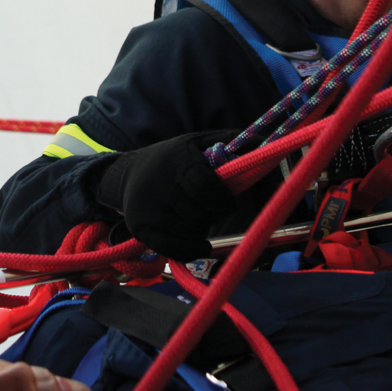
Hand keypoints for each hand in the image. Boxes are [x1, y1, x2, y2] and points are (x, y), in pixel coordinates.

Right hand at [92, 134, 239, 259]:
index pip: (205, 187)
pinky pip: (173, 249)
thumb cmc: (172, 158)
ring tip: (194, 216)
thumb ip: (228, 141)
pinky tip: (200, 244)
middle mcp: (159, 184)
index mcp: (177, 161)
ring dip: (200, 229)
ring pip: (189, 231)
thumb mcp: (196, 141)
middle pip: (199, 213)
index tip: (227, 204)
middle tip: (209, 210)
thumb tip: (264, 140)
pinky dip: (191, 250)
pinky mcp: (140, 228)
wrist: (127, 174)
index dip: (222, 200)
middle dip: (211, 215)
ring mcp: (148, 208)